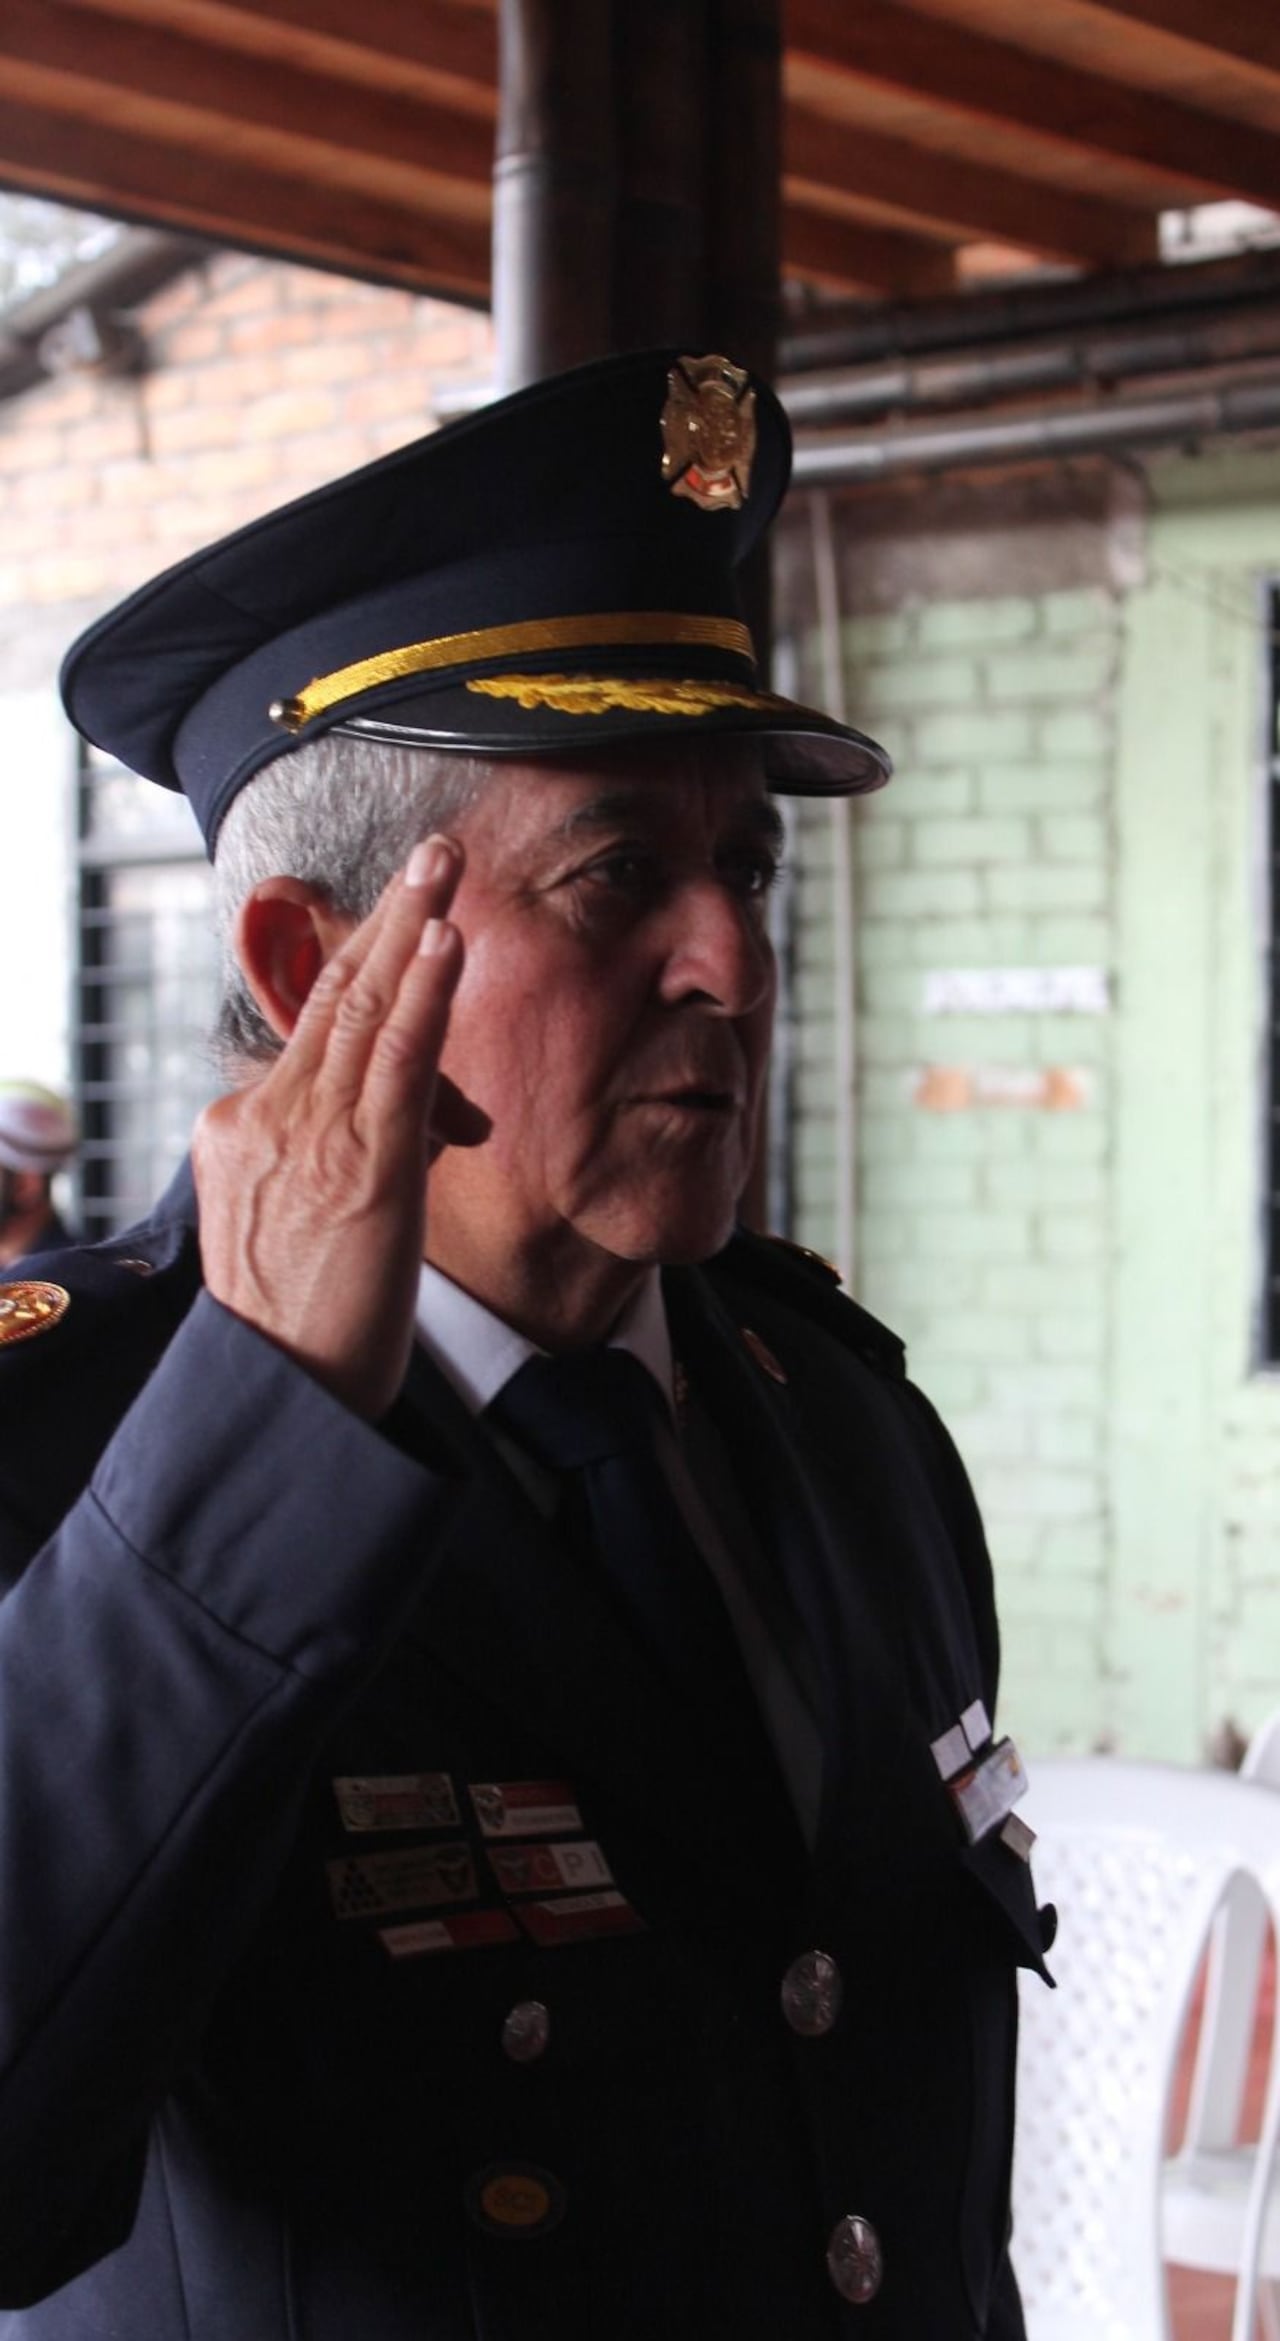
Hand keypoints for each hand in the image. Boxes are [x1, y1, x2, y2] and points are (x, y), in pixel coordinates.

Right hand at [194, 836, 487, 1419]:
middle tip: (431, 851)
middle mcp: (265, 1117)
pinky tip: (444, 942)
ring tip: (444, 864)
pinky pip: (395, 1060)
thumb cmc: (300, 1327)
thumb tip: (418, 1118)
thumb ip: (335, 1156)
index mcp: (238, 1128)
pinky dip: (422, 994)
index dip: (373, 977)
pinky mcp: (360, 1163)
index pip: (315, 1038)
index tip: (407, 922)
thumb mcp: (294, 1222)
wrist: (280, 1395)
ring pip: (363, 1010)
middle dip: (386, 917)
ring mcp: (309, 1135)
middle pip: (332, 997)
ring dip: (410, 926)